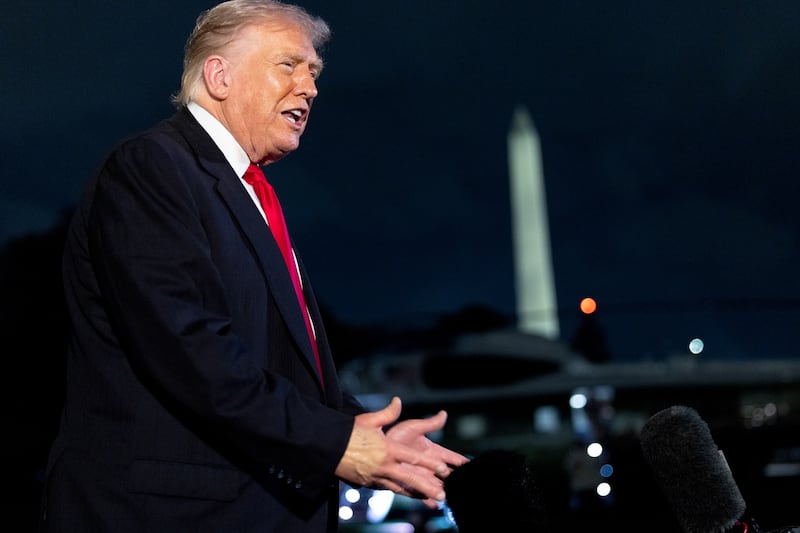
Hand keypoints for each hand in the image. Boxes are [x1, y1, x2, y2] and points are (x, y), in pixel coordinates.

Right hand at [335, 397, 458, 507]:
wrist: (327, 448)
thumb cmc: (349, 432)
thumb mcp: (370, 420)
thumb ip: (388, 413)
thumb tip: (398, 401)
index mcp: (387, 448)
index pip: (413, 457)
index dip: (429, 463)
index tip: (443, 468)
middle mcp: (384, 465)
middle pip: (410, 478)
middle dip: (428, 487)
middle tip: (442, 493)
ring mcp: (376, 476)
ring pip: (401, 488)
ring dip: (417, 494)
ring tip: (431, 500)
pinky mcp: (369, 483)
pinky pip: (388, 488)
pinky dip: (400, 491)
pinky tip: (409, 494)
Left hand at [386, 409, 469, 506]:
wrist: (376, 448)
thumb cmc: (395, 435)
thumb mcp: (413, 427)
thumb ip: (430, 424)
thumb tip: (444, 413)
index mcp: (433, 451)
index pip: (452, 457)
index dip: (462, 461)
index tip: (472, 465)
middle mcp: (429, 465)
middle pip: (448, 474)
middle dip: (457, 479)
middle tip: (466, 483)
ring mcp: (421, 475)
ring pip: (437, 485)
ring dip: (444, 490)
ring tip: (451, 495)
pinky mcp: (410, 484)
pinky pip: (421, 495)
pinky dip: (428, 500)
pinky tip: (435, 505)